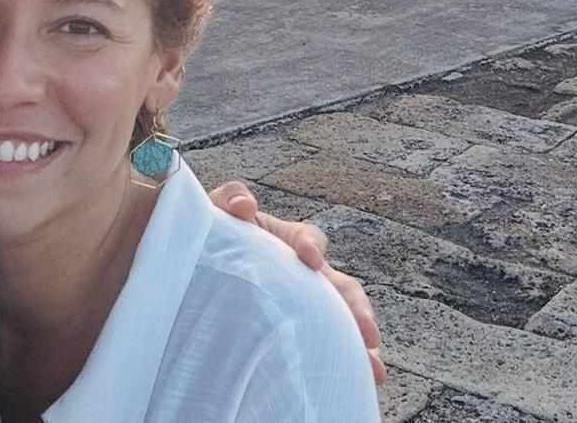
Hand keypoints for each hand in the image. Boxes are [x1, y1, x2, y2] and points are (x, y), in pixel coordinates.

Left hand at [208, 181, 384, 382]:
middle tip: (368, 332)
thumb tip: (245, 206)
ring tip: (374, 367)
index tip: (311, 260)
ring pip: (340, 316)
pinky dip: (346, 356)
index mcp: (285, 241)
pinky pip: (325, 342)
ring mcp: (304, 301)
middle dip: (356, 308)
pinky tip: (359, 378)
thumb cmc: (217, 233)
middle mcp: (304, 273)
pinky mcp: (297, 326)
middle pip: (339, 286)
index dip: (311, 245)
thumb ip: (231, 198)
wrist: (202, 263)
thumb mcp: (219, 210)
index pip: (307, 238)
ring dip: (358, 338)